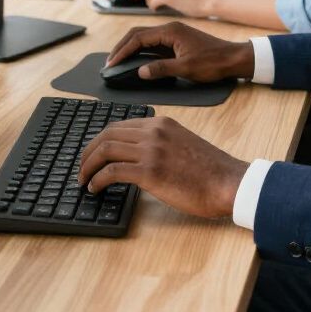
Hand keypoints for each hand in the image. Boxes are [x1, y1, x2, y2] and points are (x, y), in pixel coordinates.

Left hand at [78, 116, 247, 217]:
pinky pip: (112, 171)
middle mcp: (153, 131)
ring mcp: (151, 150)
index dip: (100, 141)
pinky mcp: (150, 171)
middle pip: (106, 135)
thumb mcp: (182, 144)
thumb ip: (160, 143)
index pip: (119, 125)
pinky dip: (97, 180)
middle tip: (82, 169)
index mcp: (161, 123)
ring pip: (105, 150)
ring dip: (88, 166)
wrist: (228, 182)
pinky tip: (95, 189)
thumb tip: (138, 158)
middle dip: (88, 152)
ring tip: (84, 180)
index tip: (93, 155)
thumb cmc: (210, 170)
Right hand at [106, 21, 253, 81]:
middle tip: (110, 62)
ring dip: (131, 48)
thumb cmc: (213, 62)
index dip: (123, 50)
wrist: (233, 58)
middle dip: (122, 46)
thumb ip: (161, 69)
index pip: (138, 38)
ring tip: (118, 61)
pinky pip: (153, 43)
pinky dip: (141, 50)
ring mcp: (173, 33)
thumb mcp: (186, 68)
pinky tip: (136, 60)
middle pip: (138, 34)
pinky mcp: (176, 40)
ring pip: (145, 37)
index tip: (112, 62)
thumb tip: (140, 71)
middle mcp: (170, 28)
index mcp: (170, 31)